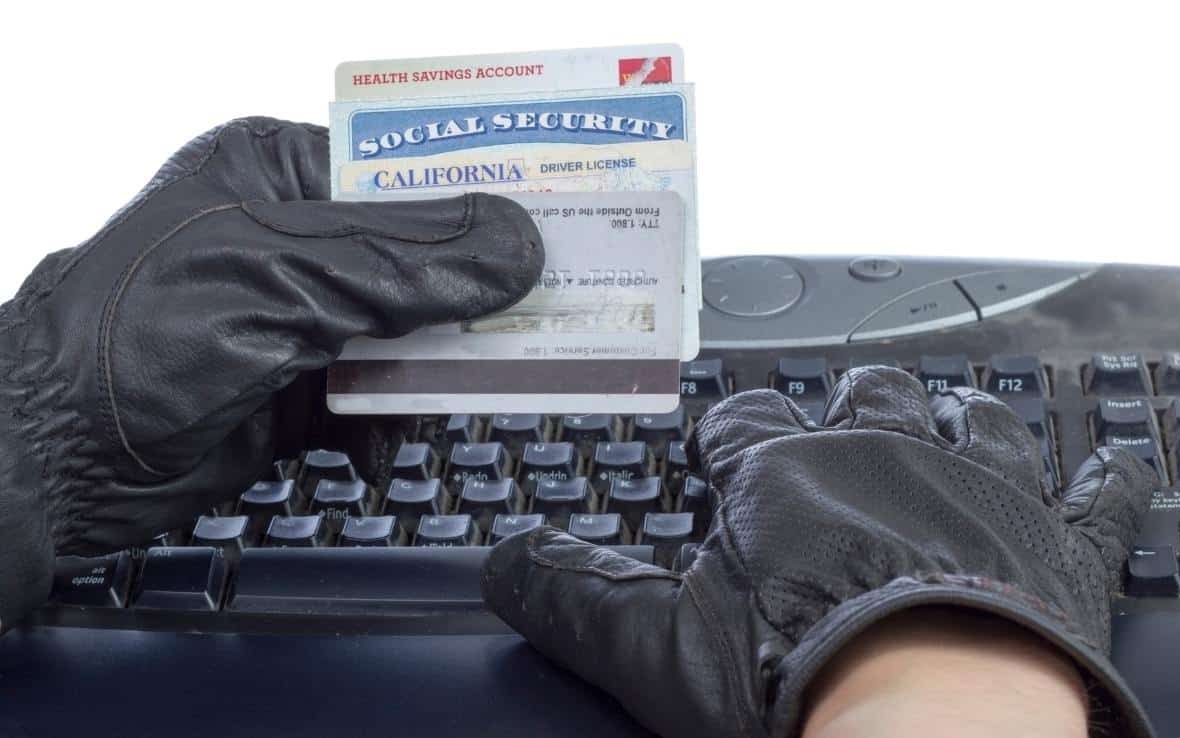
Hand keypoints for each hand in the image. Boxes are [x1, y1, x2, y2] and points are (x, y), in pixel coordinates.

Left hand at [0, 117, 542, 628]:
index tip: (556, 218)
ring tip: (451, 396)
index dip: (482, 196)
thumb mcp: (281, 276)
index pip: (407, 171)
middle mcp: (297, 241)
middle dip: (471, 297)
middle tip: (541, 317)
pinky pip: (381, 397)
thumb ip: (406, 262)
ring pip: (411, 335)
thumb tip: (518, 244)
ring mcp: (301, 317)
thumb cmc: (138, 333)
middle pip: (421, 258)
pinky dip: (390, 423)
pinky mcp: (302, 388)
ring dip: (433, 372)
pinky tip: (376, 443)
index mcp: (281, 175)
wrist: (54, 460)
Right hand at [483, 367, 1155, 737]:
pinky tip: (1108, 465)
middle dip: (853, 400)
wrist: (931, 720)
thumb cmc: (800, 677)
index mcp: (789, 481)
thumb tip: (505, 561)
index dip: (731, 424)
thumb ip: (577, 596)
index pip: (746, 423)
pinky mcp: (1057, 544)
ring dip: (963, 414)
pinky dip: (1104, 478)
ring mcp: (977, 492)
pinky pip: (1095, 493)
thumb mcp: (660, 645)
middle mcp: (885, 461)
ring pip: (974, 419)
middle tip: (847, 410)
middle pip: (866, 399)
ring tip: (955, 414)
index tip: (723, 433)